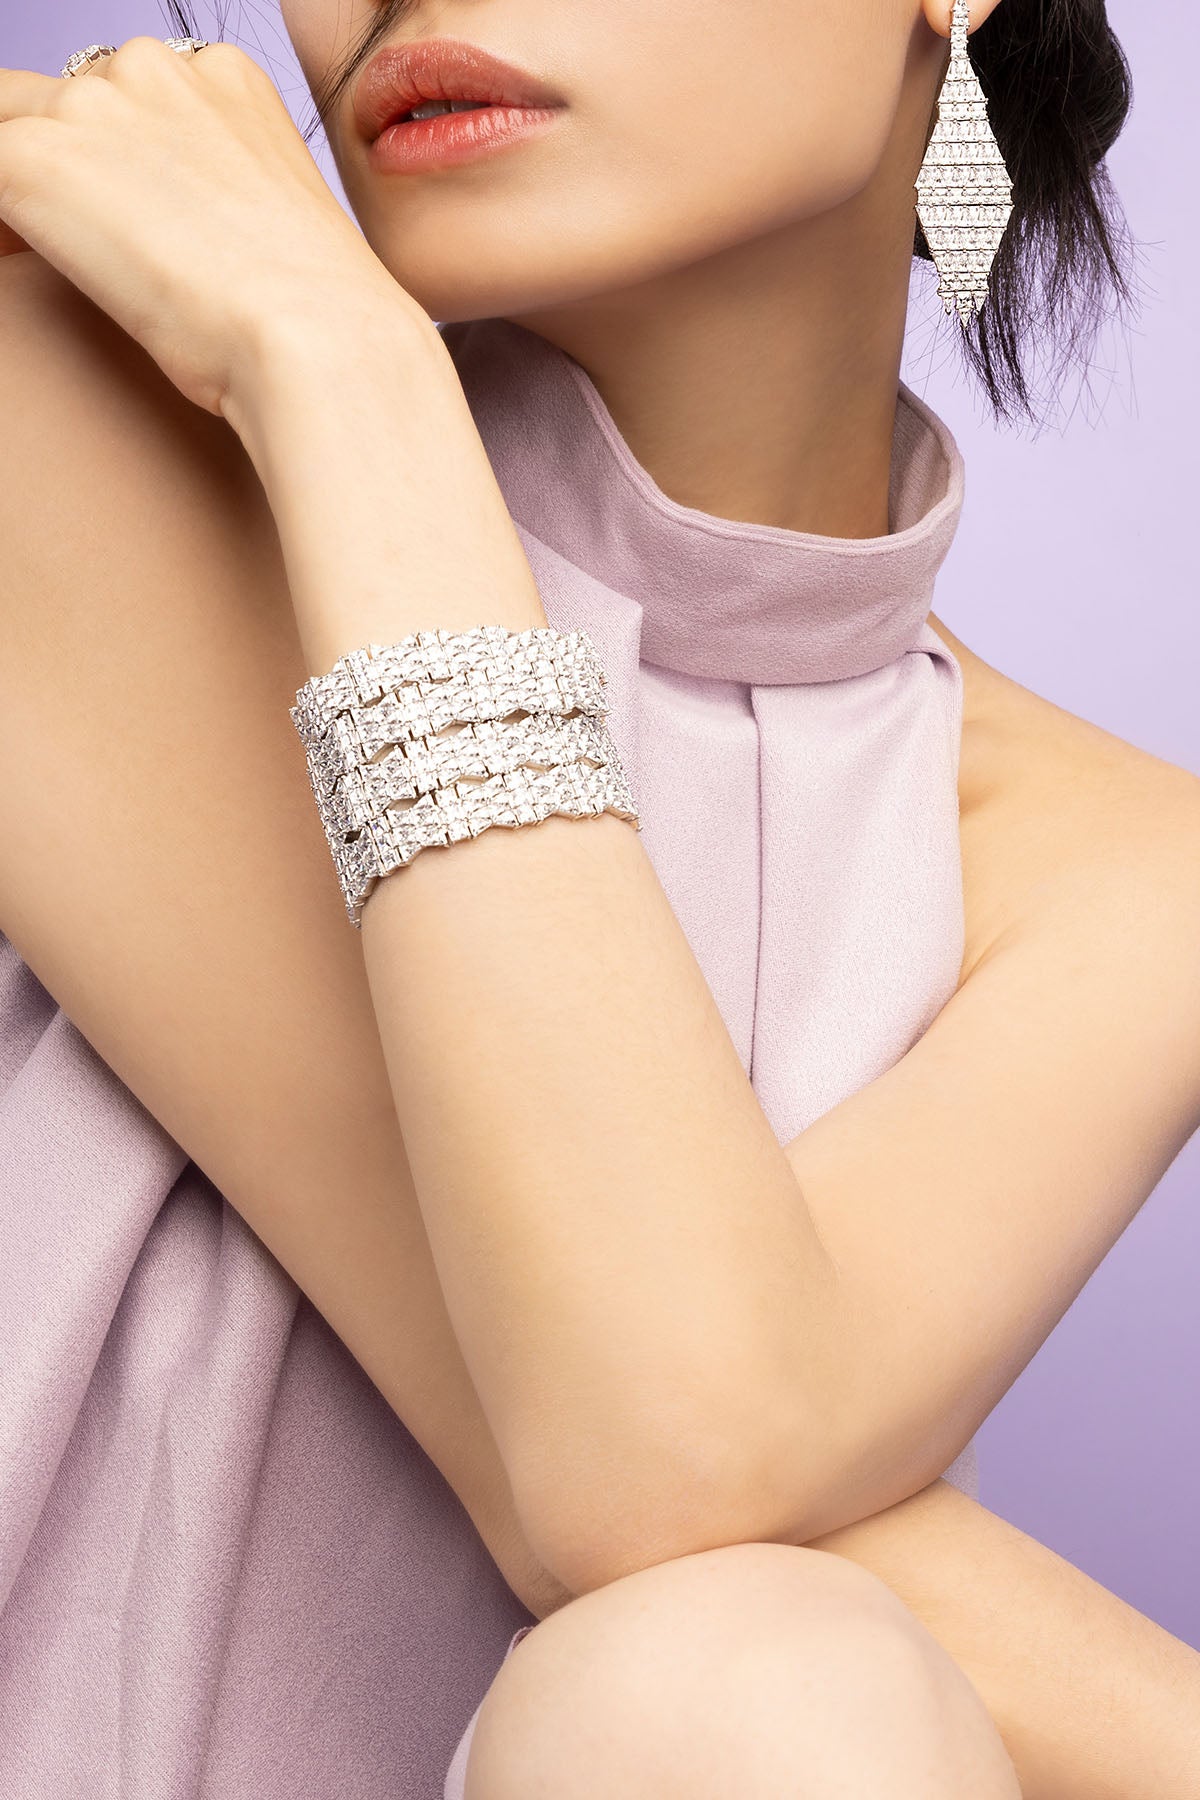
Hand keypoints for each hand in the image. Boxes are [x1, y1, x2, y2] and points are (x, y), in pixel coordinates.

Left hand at [0, 37, 423, 414]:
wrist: (315, 337)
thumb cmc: (320, 319)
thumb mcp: (280, 228)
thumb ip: (221, 194)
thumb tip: (178, 229)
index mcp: (226, 78)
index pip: (133, 100)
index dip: (119, 164)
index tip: (136, 227)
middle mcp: (156, 69)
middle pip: (69, 106)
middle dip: (72, 173)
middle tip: (108, 259)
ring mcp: (91, 106)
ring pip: (19, 135)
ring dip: (38, 198)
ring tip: (79, 273)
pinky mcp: (34, 160)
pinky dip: (6, 231)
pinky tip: (43, 276)